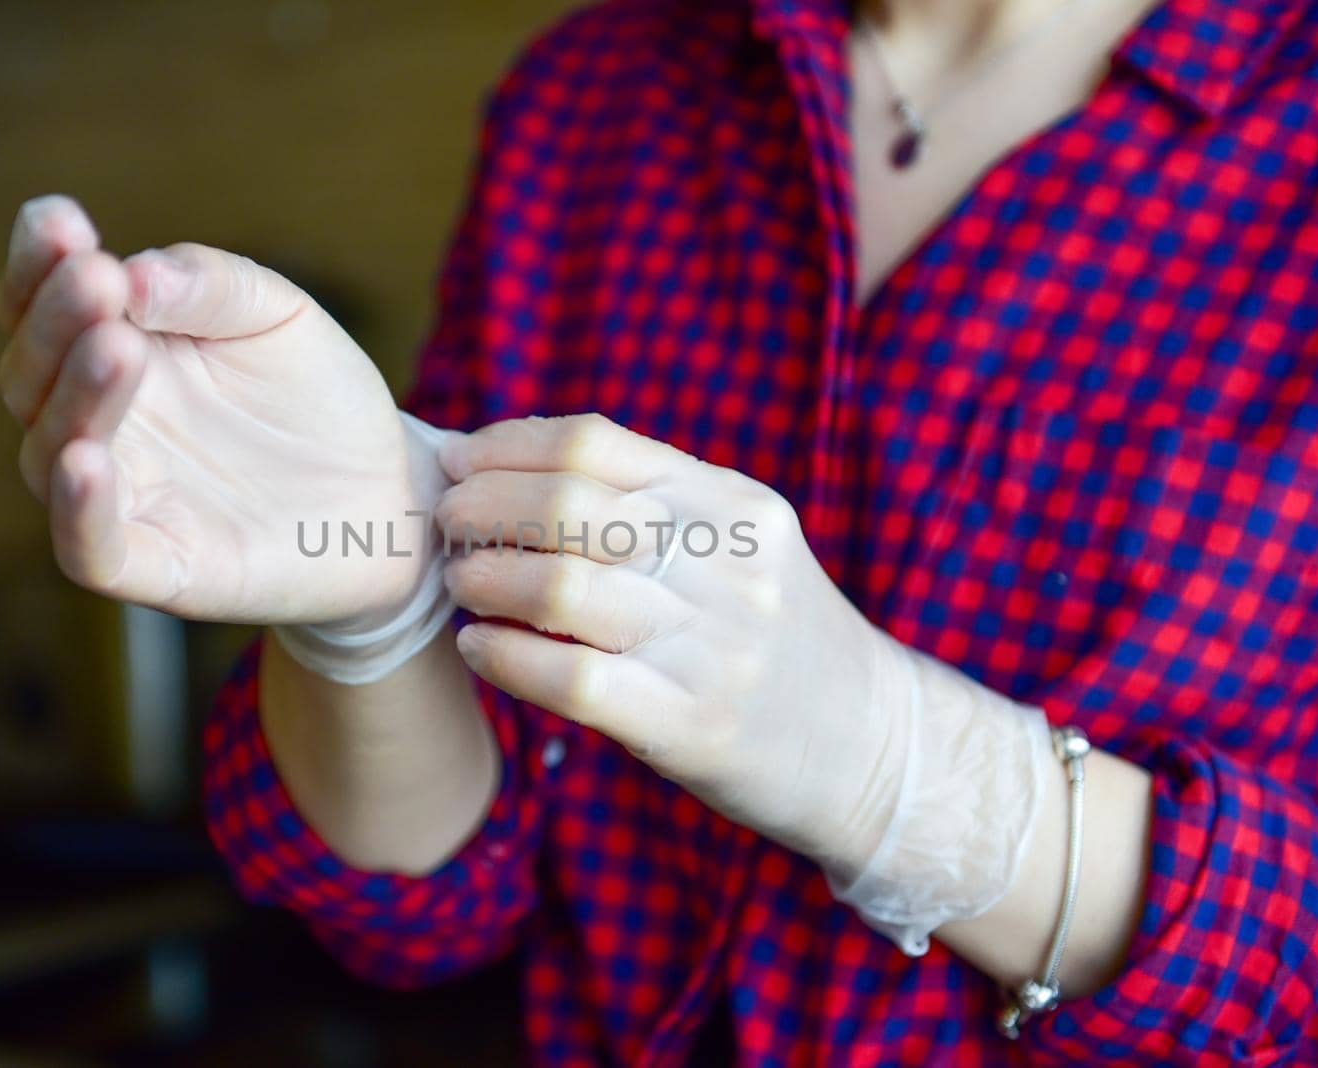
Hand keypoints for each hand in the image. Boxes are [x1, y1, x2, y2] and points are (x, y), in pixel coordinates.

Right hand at [0, 195, 427, 623]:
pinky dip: (78, 510)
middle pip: (33, 374)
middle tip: (97, 280)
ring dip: (76, 394)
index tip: (60, 223)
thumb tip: (133, 275)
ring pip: (52, 452)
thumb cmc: (319, 397)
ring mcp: (122, 497)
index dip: (36, 264)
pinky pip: (89, 550)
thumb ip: (210, 286)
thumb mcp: (277, 315)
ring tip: (117, 346)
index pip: (42, 306)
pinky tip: (86, 461)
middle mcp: (101, 424)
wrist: (391, 494)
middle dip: (57, 321)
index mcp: (116, 350)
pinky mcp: (156, 566)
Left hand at [433, 413, 910, 866]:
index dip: (506, 446)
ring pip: (561, 584)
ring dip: (484, 578)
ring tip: (460, 583)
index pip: (594, 442)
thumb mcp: (740, 548)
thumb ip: (652, 507)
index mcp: (731, 504)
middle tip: (446, 526)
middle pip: (567, 504)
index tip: (458, 462)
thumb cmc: (774, 640)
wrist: (870, 748)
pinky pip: (572, 677)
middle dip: (481, 508)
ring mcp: (712, 644)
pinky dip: (505, 655)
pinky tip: (479, 648)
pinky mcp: (692, 723)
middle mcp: (725, 562)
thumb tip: (512, 469)